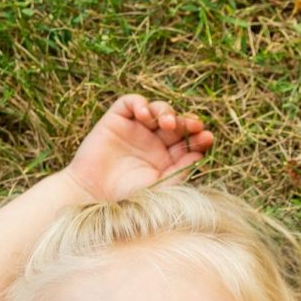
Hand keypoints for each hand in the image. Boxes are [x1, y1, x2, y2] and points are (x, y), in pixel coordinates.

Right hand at [64, 95, 214, 201]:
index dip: (199, 136)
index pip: (188, 141)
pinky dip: (140, 104)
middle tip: (193, 125)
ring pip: (157, 109)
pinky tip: (145, 116)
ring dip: (166, 111)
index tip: (206, 137)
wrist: (94, 198)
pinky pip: (131, 102)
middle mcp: (153, 142)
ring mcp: (135, 129)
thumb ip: (182, 168)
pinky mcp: (116, 121)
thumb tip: (202, 151)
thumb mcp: (162, 185)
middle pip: (176, 122)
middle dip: (187, 121)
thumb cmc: (129, 198)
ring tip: (167, 123)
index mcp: (168, 158)